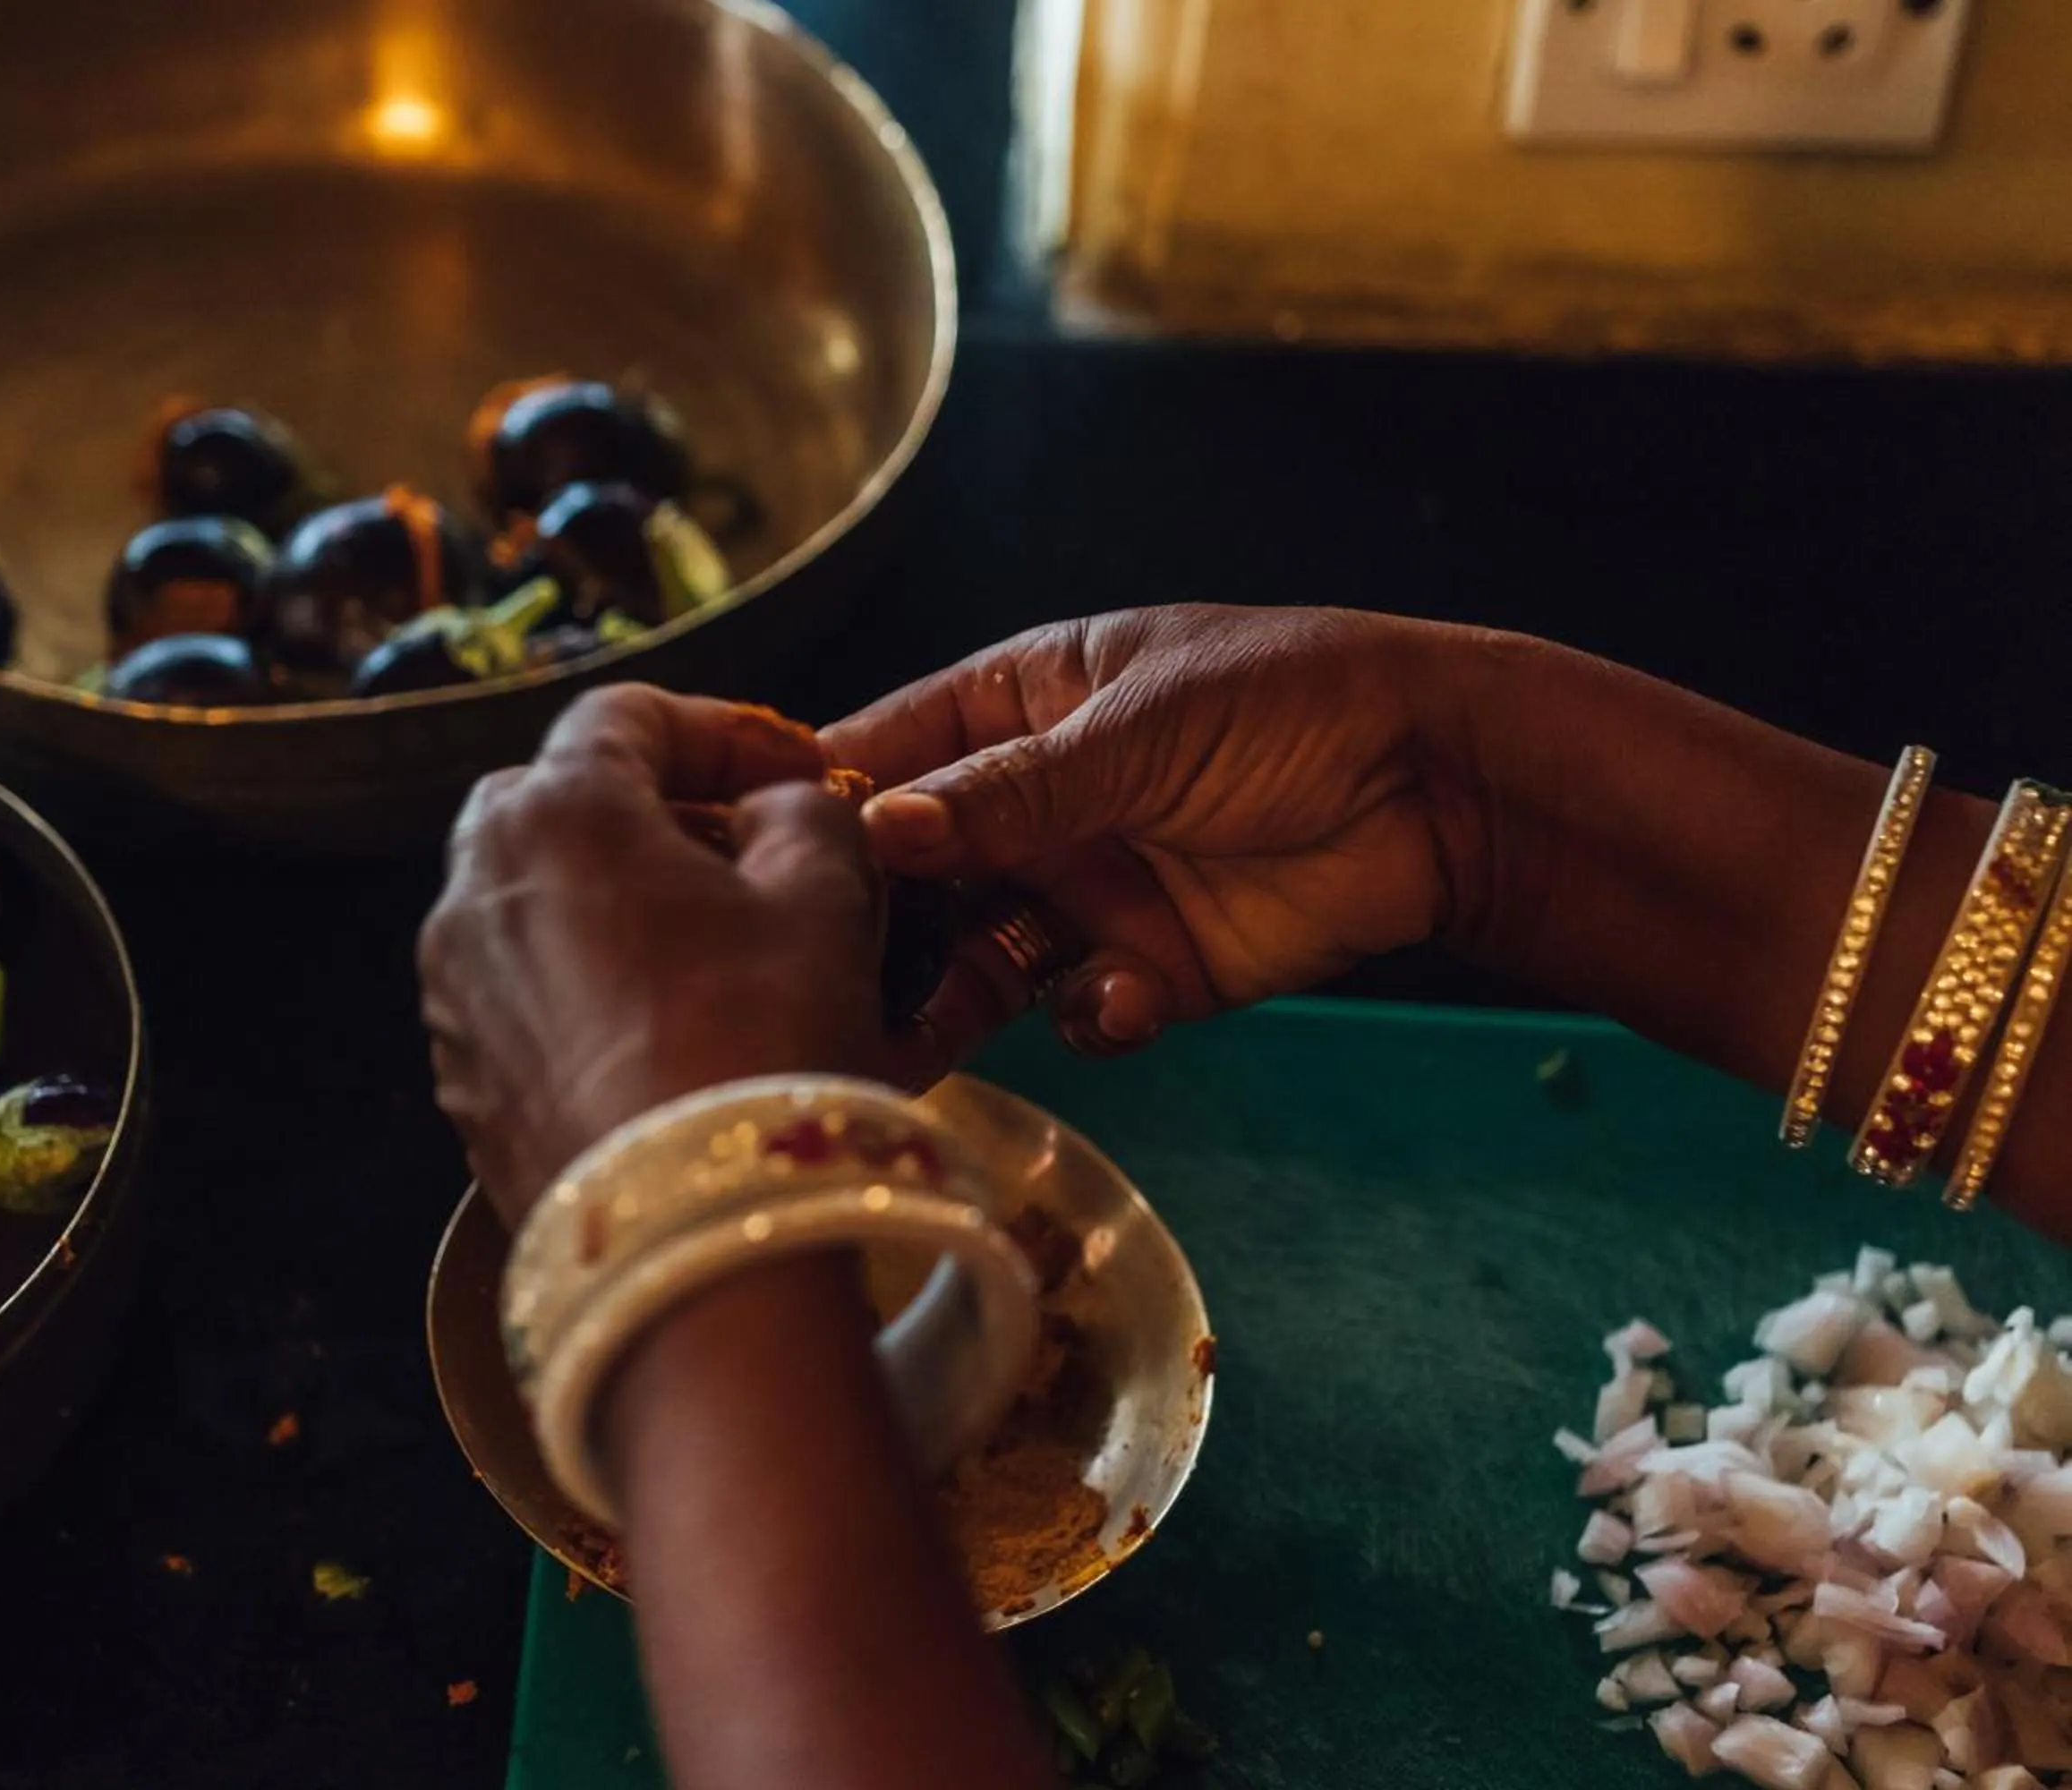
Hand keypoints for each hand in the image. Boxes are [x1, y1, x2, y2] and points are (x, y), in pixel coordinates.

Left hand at [420, 687, 891, 1226]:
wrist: (692, 1244)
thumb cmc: (761, 1045)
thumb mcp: (825, 898)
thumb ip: (804, 816)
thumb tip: (777, 811)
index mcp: (556, 812)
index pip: (626, 716)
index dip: (722, 732)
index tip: (793, 770)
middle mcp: (472, 887)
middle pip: (555, 801)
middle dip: (649, 811)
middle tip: (743, 853)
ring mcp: (452, 991)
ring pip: (529, 903)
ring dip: (611, 902)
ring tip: (711, 950)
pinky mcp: (460, 1082)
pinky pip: (522, 996)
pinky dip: (585, 988)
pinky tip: (665, 1035)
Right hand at [824, 606, 1491, 1059]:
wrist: (1440, 787)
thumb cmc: (1289, 704)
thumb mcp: (1138, 728)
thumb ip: (1011, 791)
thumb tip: (877, 829)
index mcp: (1012, 707)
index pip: (879, 754)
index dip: (813, 807)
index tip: (747, 864)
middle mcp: (1026, 805)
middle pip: (911, 876)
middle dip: (872, 928)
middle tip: (822, 983)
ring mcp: (1083, 890)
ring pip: (974, 958)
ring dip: (949, 999)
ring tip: (921, 1042)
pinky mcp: (1145, 969)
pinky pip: (1075, 1011)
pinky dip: (1088, 1016)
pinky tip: (1124, 998)